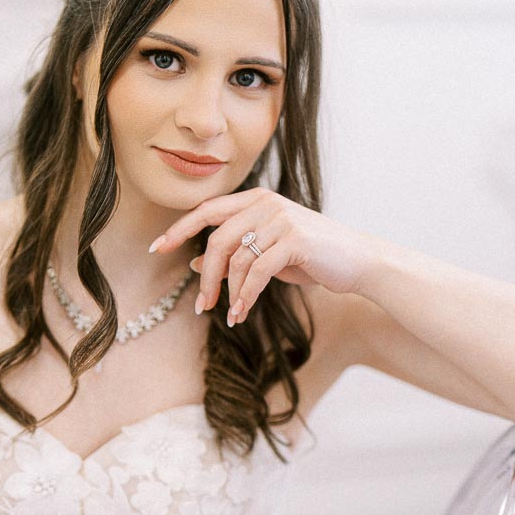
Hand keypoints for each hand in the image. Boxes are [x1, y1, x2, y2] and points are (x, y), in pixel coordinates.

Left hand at [149, 186, 380, 322]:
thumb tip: (193, 265)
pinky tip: (241, 313)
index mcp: (256, 199)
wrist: (357, 261)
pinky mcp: (295, 240)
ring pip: (236, 259)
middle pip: (217, 239)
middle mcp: (266, 203)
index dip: (179, 229)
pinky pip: (257, 272)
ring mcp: (281, 219)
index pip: (207, 210)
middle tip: (201, 306)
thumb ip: (234, 255)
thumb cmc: (311, 257)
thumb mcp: (267, 255)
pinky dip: (245, 296)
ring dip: (228, 293)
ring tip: (228, 315)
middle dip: (206, 277)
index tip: (157, 248)